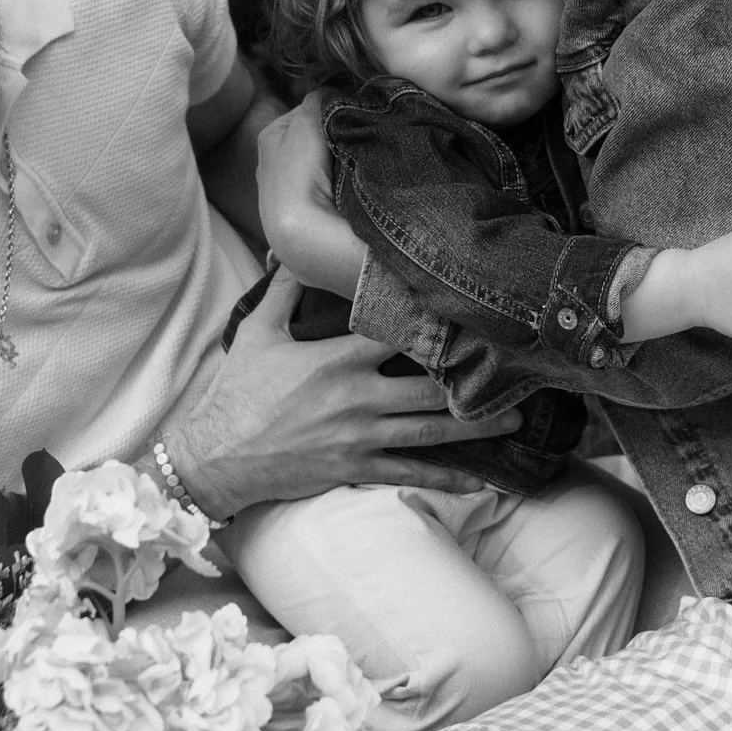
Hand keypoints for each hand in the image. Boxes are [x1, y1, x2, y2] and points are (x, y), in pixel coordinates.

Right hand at [165, 265, 523, 520]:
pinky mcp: (356, 469)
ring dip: (475, 427)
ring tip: (514, 421)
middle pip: (429, 386)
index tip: (473, 314)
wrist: (215, 457)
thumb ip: (284, 291)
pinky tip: (481, 481)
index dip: (437, 323)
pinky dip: (446, 479)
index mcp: (338, 359)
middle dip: (473, 381)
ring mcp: (361, 436)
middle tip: (516, 373)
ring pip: (430, 430)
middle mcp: (358, 397)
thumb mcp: (258, 333)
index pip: (398, 333)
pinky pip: (409, 474)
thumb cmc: (236, 393)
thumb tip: (292, 249)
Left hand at [256, 94, 364, 295]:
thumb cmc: (299, 173)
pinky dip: (339, 185)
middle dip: (333, 137)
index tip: (353, 115)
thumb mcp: (306, 124)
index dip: (331, 110)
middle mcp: (272, 163)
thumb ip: (318, 100)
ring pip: (321, 165)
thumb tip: (331, 91)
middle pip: (313, 139)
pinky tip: (351, 188)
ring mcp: (286, 193)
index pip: (306, 112)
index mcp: (269, 137)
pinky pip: (327, 188)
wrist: (304, 235)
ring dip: (338, 163)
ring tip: (357, 164)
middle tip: (357, 139)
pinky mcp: (302, 218)